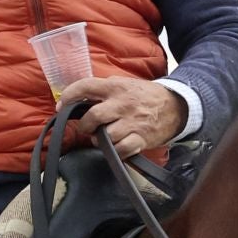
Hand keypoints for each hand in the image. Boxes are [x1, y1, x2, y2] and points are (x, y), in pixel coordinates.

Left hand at [57, 77, 187, 158]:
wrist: (176, 106)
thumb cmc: (145, 96)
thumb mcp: (124, 85)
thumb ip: (104, 91)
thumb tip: (79, 100)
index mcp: (116, 87)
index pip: (86, 86)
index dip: (69, 96)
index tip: (61, 106)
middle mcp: (122, 104)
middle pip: (93, 116)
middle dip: (85, 126)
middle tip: (88, 129)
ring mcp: (132, 122)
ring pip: (106, 136)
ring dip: (100, 141)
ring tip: (104, 139)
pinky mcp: (141, 138)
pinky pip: (121, 150)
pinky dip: (115, 152)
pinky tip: (116, 148)